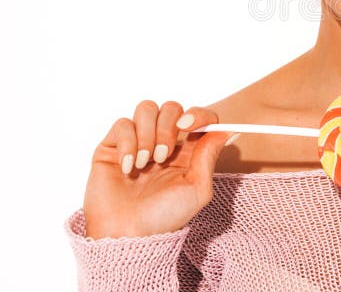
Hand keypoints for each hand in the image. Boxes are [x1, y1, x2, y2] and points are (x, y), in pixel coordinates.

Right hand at [82, 100, 236, 238]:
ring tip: (144, 162)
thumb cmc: (165, 217)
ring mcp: (137, 142)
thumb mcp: (197, 190)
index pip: (199, 117)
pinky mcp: (112, 146)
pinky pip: (122, 124)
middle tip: (162, 158)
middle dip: (168, 128)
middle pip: (171, 107)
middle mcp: (163, 142)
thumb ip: (209, 157)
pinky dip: (127, 143)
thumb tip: (226, 130)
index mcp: (187, 151)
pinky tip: (128, 167)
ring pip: (146, 108)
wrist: (128, 235)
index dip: (198, 114)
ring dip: (147, 134)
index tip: (189, 125)